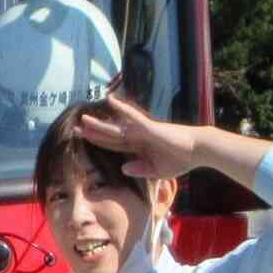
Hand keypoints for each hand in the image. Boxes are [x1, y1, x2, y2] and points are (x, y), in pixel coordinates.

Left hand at [73, 92, 203, 184]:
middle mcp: (137, 137)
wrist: (198, 151)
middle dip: (93, 133)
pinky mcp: (150, 128)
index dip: (98, 142)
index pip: (114, 144)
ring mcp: (143, 131)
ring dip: (100, 124)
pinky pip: (133, 117)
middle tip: (74, 128)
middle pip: (110, 135)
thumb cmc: (181, 159)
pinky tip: (110, 100)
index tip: (84, 139)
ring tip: (83, 119)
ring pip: (116, 127)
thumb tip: (123, 168)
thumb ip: (140, 170)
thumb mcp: (157, 171)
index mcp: (138, 148)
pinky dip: (122, 109)